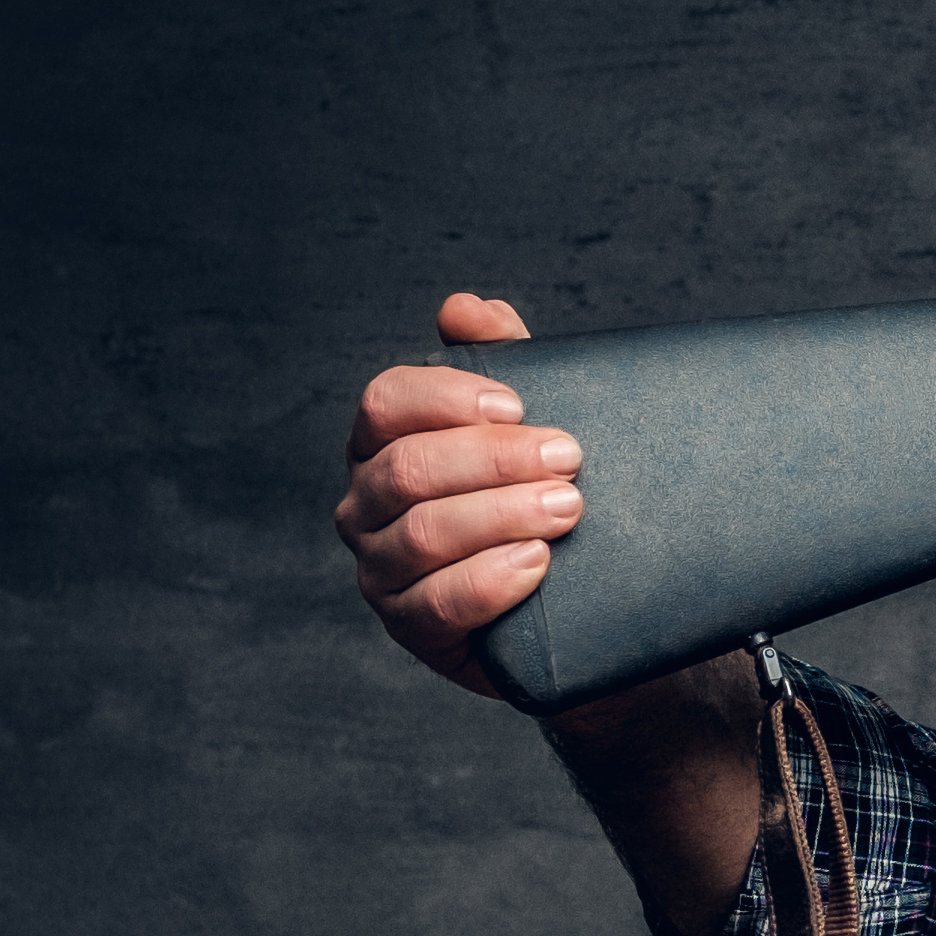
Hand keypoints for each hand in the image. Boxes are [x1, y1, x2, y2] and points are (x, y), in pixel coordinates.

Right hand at [337, 292, 571, 691]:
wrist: (566, 605)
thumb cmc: (533, 497)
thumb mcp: (524, 428)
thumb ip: (499, 361)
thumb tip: (466, 309)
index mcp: (383, 444)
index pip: (386, 403)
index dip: (447, 397)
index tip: (517, 404)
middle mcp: (367, 504)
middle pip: (410, 467)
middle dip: (495, 459)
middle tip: (569, 460)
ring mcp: (381, 569)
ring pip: (424, 533)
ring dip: (502, 515)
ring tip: (568, 509)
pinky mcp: (411, 627)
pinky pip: (438, 604)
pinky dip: (490, 580)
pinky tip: (536, 563)